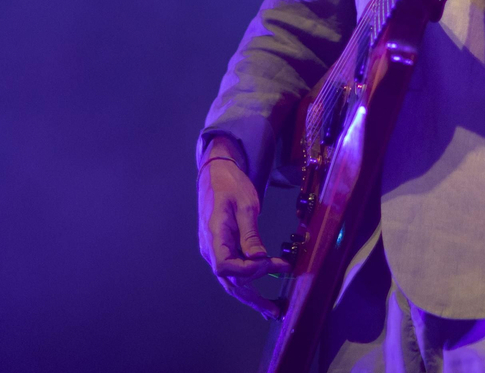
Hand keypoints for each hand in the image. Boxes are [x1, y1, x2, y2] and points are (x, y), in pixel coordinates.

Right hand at [196, 139, 288, 317]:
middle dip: (252, 297)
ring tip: (269, 310)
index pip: (226, 266)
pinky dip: (246, 283)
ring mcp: (213, 250)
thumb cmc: (231, 185)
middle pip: (229, 281)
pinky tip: (259, 292)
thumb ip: (251, 233)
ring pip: (230, 281)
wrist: (216, 174)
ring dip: (250, 296)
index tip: (271, 263)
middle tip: (274, 310)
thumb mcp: (246, 205)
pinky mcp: (220, 249)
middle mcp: (210, 247)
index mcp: (214, 235)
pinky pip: (232, 271)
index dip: (249, 271)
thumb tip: (259, 259)